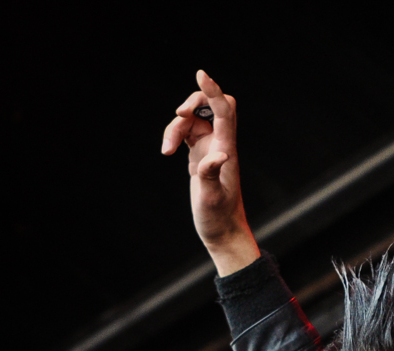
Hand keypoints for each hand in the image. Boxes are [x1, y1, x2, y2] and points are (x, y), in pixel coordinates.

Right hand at [161, 70, 259, 274]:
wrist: (223, 232)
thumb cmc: (219, 218)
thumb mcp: (212, 198)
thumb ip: (212, 175)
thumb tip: (219, 154)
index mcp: (227, 149)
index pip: (224, 111)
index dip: (213, 91)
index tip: (200, 74)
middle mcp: (221, 144)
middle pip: (211, 106)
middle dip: (192, 103)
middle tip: (178, 117)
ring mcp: (211, 148)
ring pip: (193, 120)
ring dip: (175, 127)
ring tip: (166, 150)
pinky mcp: (200, 155)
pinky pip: (187, 132)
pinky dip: (173, 135)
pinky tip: (167, 151)